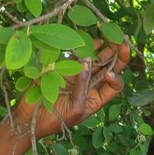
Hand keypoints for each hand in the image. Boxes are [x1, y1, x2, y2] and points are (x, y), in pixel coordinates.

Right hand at [9, 39, 129, 140]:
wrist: (29, 117)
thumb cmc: (55, 120)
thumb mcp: (75, 109)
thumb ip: (82, 87)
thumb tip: (86, 62)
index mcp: (97, 99)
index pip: (114, 86)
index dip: (115, 77)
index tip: (107, 74)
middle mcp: (90, 86)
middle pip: (108, 68)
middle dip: (117, 55)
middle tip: (124, 41)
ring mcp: (78, 75)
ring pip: (95, 60)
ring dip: (104, 48)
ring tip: (112, 35)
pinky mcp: (64, 68)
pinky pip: (77, 55)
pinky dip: (85, 47)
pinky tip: (95, 39)